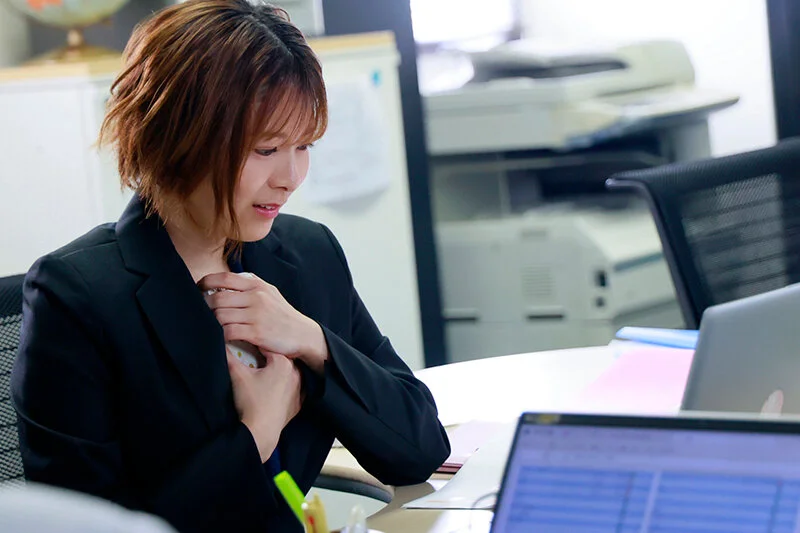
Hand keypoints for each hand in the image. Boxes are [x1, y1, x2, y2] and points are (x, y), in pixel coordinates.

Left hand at [200, 272, 328, 373]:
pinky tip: (218, 338)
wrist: (303, 334)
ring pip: (220, 316)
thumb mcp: (270, 293)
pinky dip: (219, 336)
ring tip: (208, 326)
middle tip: (198, 313)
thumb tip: (222, 284)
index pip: (224, 278)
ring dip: (210, 323)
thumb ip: (249, 287)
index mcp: (258, 285)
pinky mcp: (257, 333)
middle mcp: (256, 297)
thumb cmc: (282, 315)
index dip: (206, 282)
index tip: (197, 289)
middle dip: (203, 306)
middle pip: (217, 298)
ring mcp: (257, 315)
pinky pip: (228, 332)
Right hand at [227, 350, 302, 462]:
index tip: (246, 349)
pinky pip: (291, 390)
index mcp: (283, 362)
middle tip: (253, 364)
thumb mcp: (237, 374)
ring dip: (276, 373)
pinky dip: (283, 388)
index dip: (254, 346)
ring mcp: (300, 389)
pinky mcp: (298, 403)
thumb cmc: (250, 401)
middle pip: (278, 359)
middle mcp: (296, 373)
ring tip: (262, 378)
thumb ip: (229, 355)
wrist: (260, 432)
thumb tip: (222, 342)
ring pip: (286, 374)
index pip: (267, 346)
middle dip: (266, 359)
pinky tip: (272, 391)